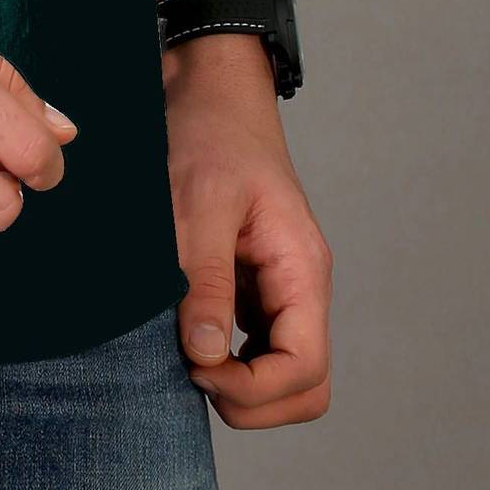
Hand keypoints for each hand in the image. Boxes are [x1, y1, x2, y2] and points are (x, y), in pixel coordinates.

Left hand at [163, 34, 333, 427]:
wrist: (208, 88)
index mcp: (301, 269)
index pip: (306, 370)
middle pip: (304, 387)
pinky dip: (225, 360)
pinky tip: (184, 336)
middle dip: (251, 401)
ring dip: (238, 385)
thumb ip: (205, 280)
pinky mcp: (252, 286)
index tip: (197, 366)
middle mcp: (300, 287)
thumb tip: (204, 355)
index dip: (254, 390)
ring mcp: (278, 290)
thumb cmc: (208, 133)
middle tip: (190, 368)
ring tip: (183, 352)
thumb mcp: (198, 203)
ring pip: (282, 376)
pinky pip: (255, 348)